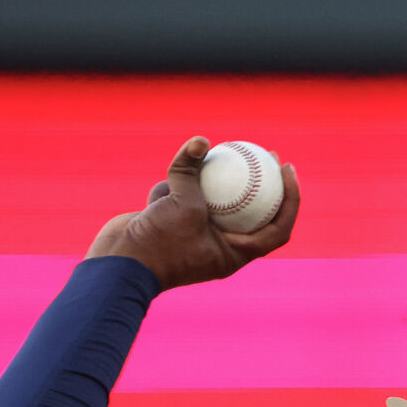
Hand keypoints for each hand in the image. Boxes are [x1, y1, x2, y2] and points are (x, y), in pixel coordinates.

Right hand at [85, 136, 300, 289]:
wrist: (117, 265)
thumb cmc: (158, 244)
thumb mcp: (182, 204)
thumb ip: (191, 172)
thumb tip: (201, 141)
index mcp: (234, 254)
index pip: (277, 228)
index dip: (290, 199)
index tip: (286, 169)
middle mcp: (219, 246)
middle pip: (251, 211)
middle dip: (261, 182)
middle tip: (265, 153)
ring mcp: (195, 234)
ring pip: (210, 198)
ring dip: (200, 181)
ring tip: (203, 160)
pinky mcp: (173, 224)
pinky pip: (180, 197)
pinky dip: (169, 190)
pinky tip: (158, 195)